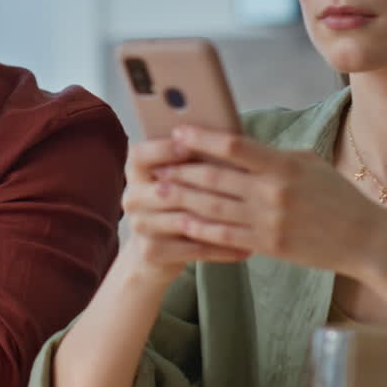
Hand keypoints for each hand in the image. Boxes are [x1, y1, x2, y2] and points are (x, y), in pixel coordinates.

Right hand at [118, 138, 252, 287]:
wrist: (157, 250)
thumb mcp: (182, 176)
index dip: (163, 150)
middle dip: (203, 189)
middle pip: (166, 189)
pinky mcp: (151, 251)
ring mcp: (139, 225)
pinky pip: (192, 249)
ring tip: (253, 220)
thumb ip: (196, 157)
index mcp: (137, 170)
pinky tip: (245, 249)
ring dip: (221, 222)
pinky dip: (220, 249)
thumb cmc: (180, 201)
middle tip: (242, 188)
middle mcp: (133, 196)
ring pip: (183, 220)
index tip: (190, 147)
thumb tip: (228, 135)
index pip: (140, 155)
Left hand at [156, 126, 386, 276]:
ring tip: (159, 189)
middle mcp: (273, 192)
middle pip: (215, 177)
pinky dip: (200, 228)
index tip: (177, 130)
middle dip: (181, 169)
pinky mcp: (268, 246)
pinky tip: (180, 221)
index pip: (234, 145)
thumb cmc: (337, 196)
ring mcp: (269, 221)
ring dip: (182, 197)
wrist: (366, 239)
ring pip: (213, 206)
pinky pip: (225, 236)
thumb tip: (235, 144)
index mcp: (283, 165)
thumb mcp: (308, 164)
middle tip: (156, 163)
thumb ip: (271, 155)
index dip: (201, 137)